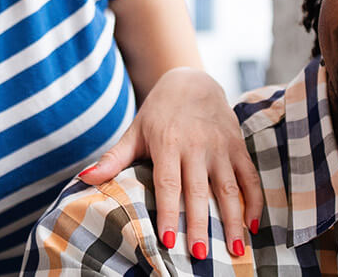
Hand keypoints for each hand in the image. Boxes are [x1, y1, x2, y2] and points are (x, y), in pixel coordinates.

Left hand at [78, 67, 261, 260]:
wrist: (192, 80)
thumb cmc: (158, 112)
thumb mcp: (134, 132)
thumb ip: (112, 159)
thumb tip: (83, 179)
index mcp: (168, 143)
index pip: (167, 184)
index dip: (168, 213)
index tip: (169, 242)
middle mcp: (196, 146)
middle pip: (198, 192)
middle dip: (200, 226)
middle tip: (201, 256)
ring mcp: (220, 146)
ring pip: (228, 188)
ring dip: (233, 220)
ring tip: (236, 249)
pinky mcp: (238, 146)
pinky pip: (250, 177)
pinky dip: (254, 201)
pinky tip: (253, 225)